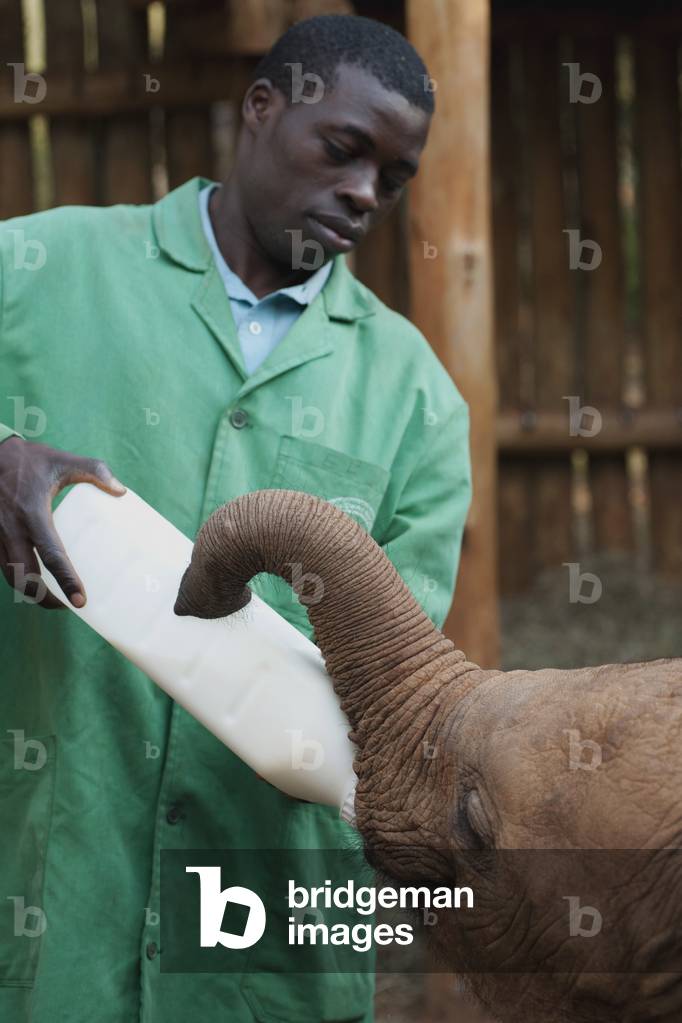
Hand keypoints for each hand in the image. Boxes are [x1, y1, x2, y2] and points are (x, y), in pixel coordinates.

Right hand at [0, 436, 125, 608]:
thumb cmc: (29, 459)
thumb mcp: (63, 460)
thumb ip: (95, 471)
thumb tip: (121, 492)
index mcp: (33, 513)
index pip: (51, 555)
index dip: (66, 581)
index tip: (80, 600)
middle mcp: (12, 529)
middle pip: (25, 577)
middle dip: (46, 598)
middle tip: (67, 605)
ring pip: (10, 576)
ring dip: (29, 592)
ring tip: (52, 598)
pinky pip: (3, 565)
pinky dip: (17, 578)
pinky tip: (33, 579)